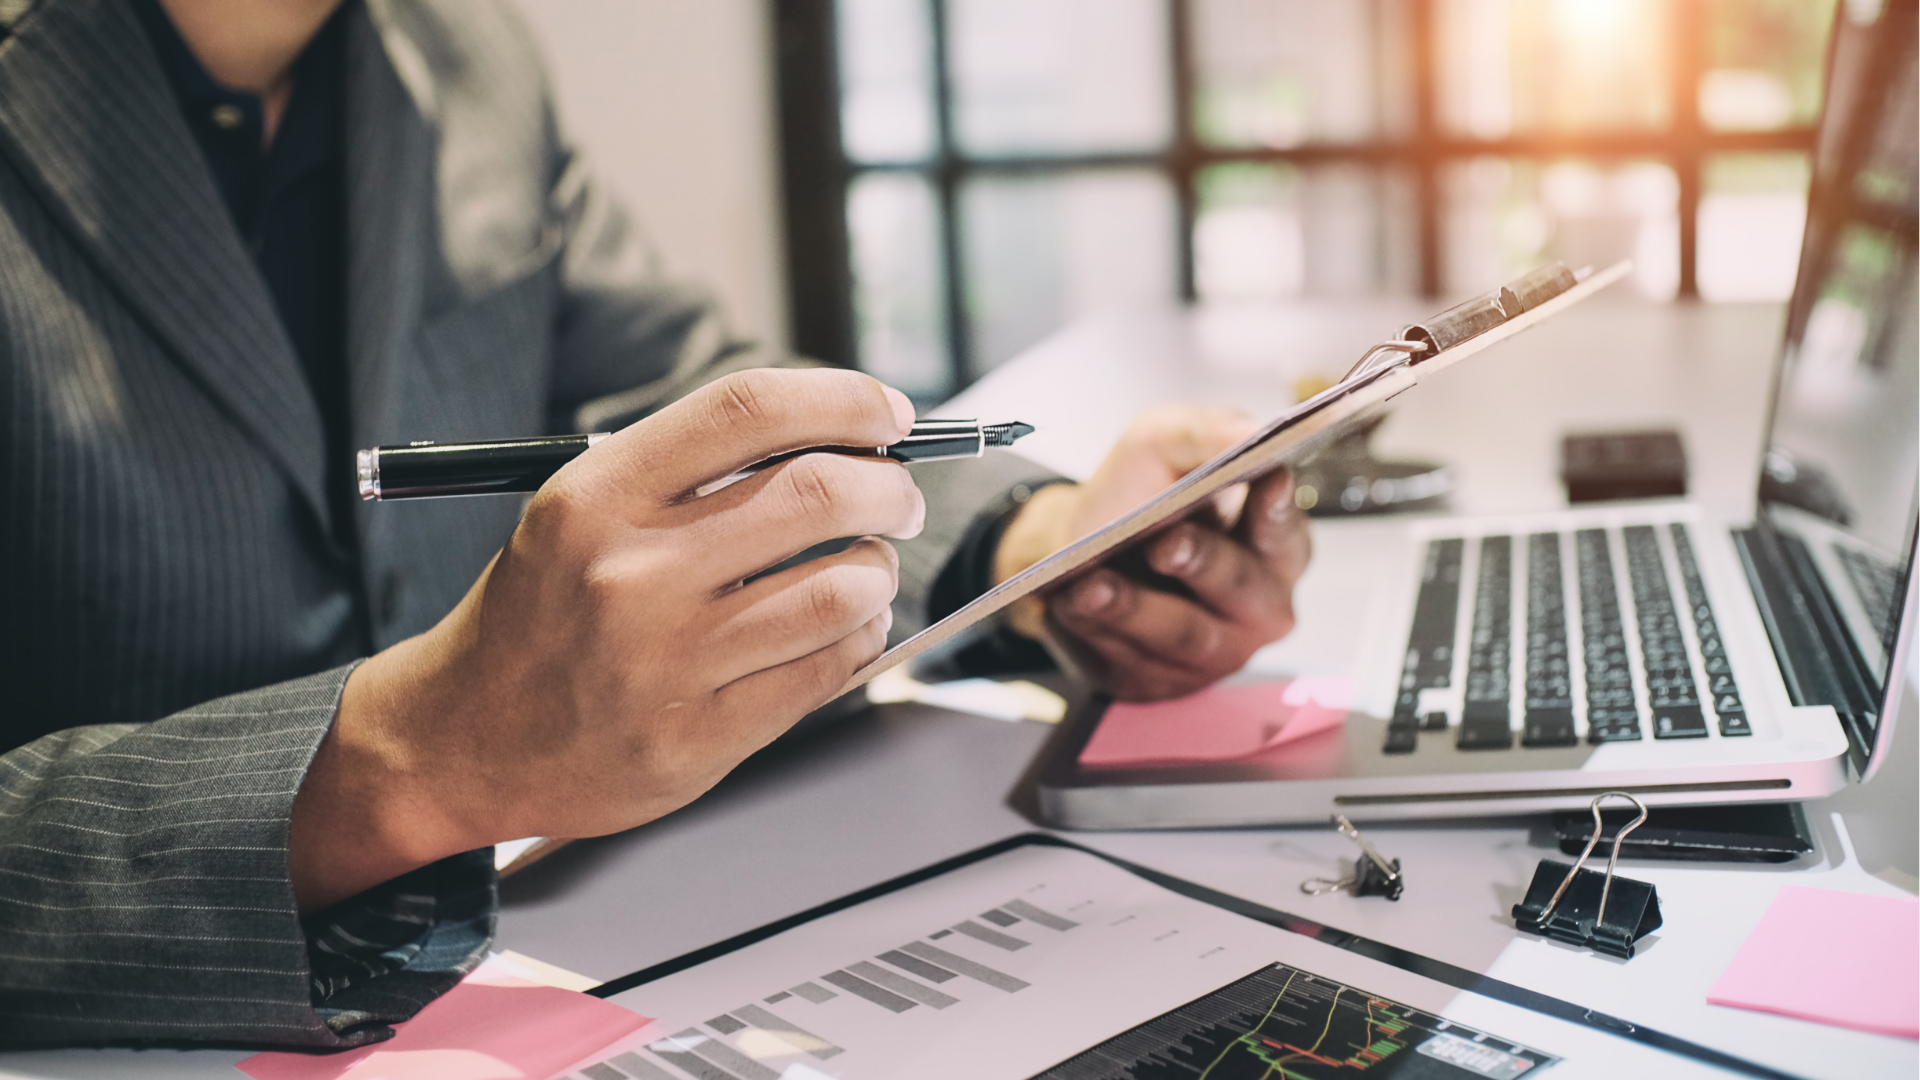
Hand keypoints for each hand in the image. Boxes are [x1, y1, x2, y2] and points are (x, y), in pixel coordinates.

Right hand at [290, 369, 924, 909]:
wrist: (463, 738)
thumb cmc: (541, 615)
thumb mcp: (581, 512)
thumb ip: (691, 473)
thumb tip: (837, 436)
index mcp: (597, 495)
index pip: (749, 410)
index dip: (844, 400)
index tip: (889, 413)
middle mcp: (632, 572)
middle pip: (818, 494)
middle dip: (888, 489)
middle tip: (897, 499)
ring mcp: (668, 660)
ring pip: (841, 588)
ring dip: (879, 571)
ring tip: (867, 570)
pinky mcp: (699, 737)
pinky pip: (828, 670)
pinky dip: (862, 637)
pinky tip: (846, 628)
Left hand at [993, 406, 1310, 701]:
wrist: (1077, 549)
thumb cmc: (1139, 495)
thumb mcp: (1164, 443)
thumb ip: (1207, 432)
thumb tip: (1251, 432)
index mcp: (1276, 547)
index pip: (1286, 533)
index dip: (1276, 512)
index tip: (1265, 481)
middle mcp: (1257, 607)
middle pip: (1240, 590)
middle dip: (1202, 563)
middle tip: (1164, 542)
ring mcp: (1213, 653)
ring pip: (1181, 635)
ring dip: (1134, 608)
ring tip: (1090, 584)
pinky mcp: (1160, 680)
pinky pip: (1134, 662)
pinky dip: (1098, 632)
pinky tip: (1069, 606)